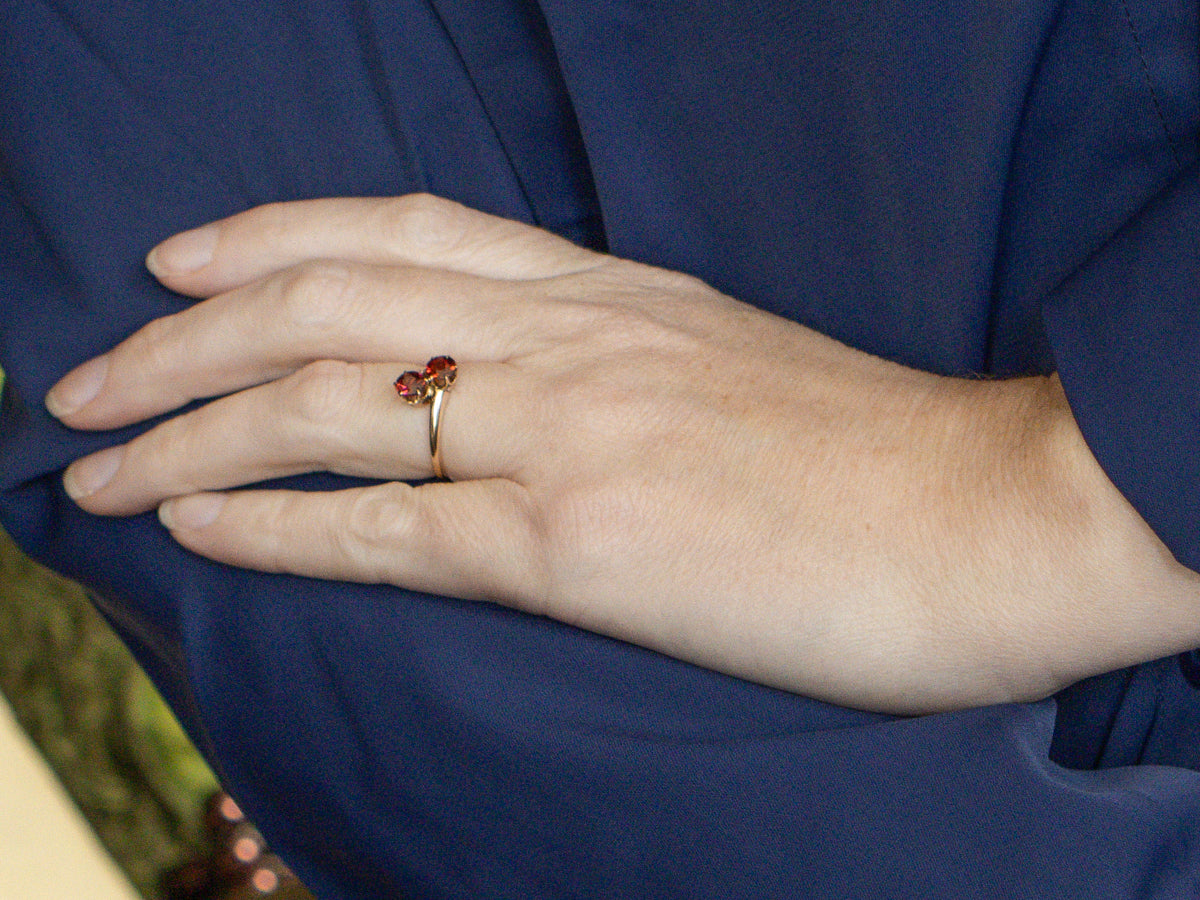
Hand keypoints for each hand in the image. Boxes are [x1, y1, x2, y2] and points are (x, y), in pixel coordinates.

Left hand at [46, 195, 1199, 712]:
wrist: (991, 509)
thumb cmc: (873, 450)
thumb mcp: (724, 365)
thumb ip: (616, 361)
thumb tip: (530, 390)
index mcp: (606, 292)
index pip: (400, 228)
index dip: (270, 232)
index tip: (183, 257)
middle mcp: (565, 339)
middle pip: (324, 300)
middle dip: (181, 336)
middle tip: (86, 379)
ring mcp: (563, 432)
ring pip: (324, 403)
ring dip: (186, 432)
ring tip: (92, 468)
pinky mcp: (577, 541)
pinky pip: (383, 526)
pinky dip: (271, 523)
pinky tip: (192, 528)